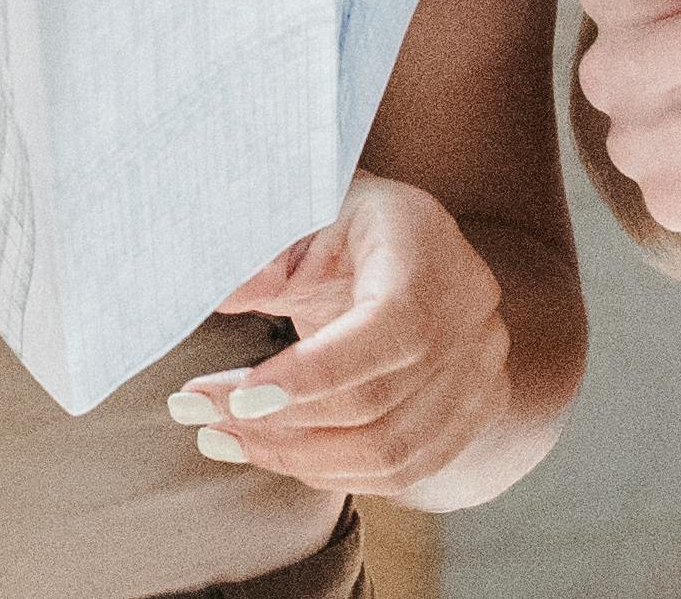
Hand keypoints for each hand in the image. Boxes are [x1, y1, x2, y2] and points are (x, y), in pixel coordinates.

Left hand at [167, 173, 518, 496]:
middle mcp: (469, 316)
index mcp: (427, 249)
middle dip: (279, 422)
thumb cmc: (347, 222)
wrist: (419, 247)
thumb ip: (263, 248)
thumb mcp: (303, 207)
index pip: (387, 328)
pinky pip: (401, 472)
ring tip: (224, 439)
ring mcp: (479, 373)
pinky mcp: (471, 417)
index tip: (237, 398)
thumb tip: (212, 295)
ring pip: (389, 452)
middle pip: (378, 402)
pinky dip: (331, 472)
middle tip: (201, 417)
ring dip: (295, 457)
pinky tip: (274, 451)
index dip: (312, 373)